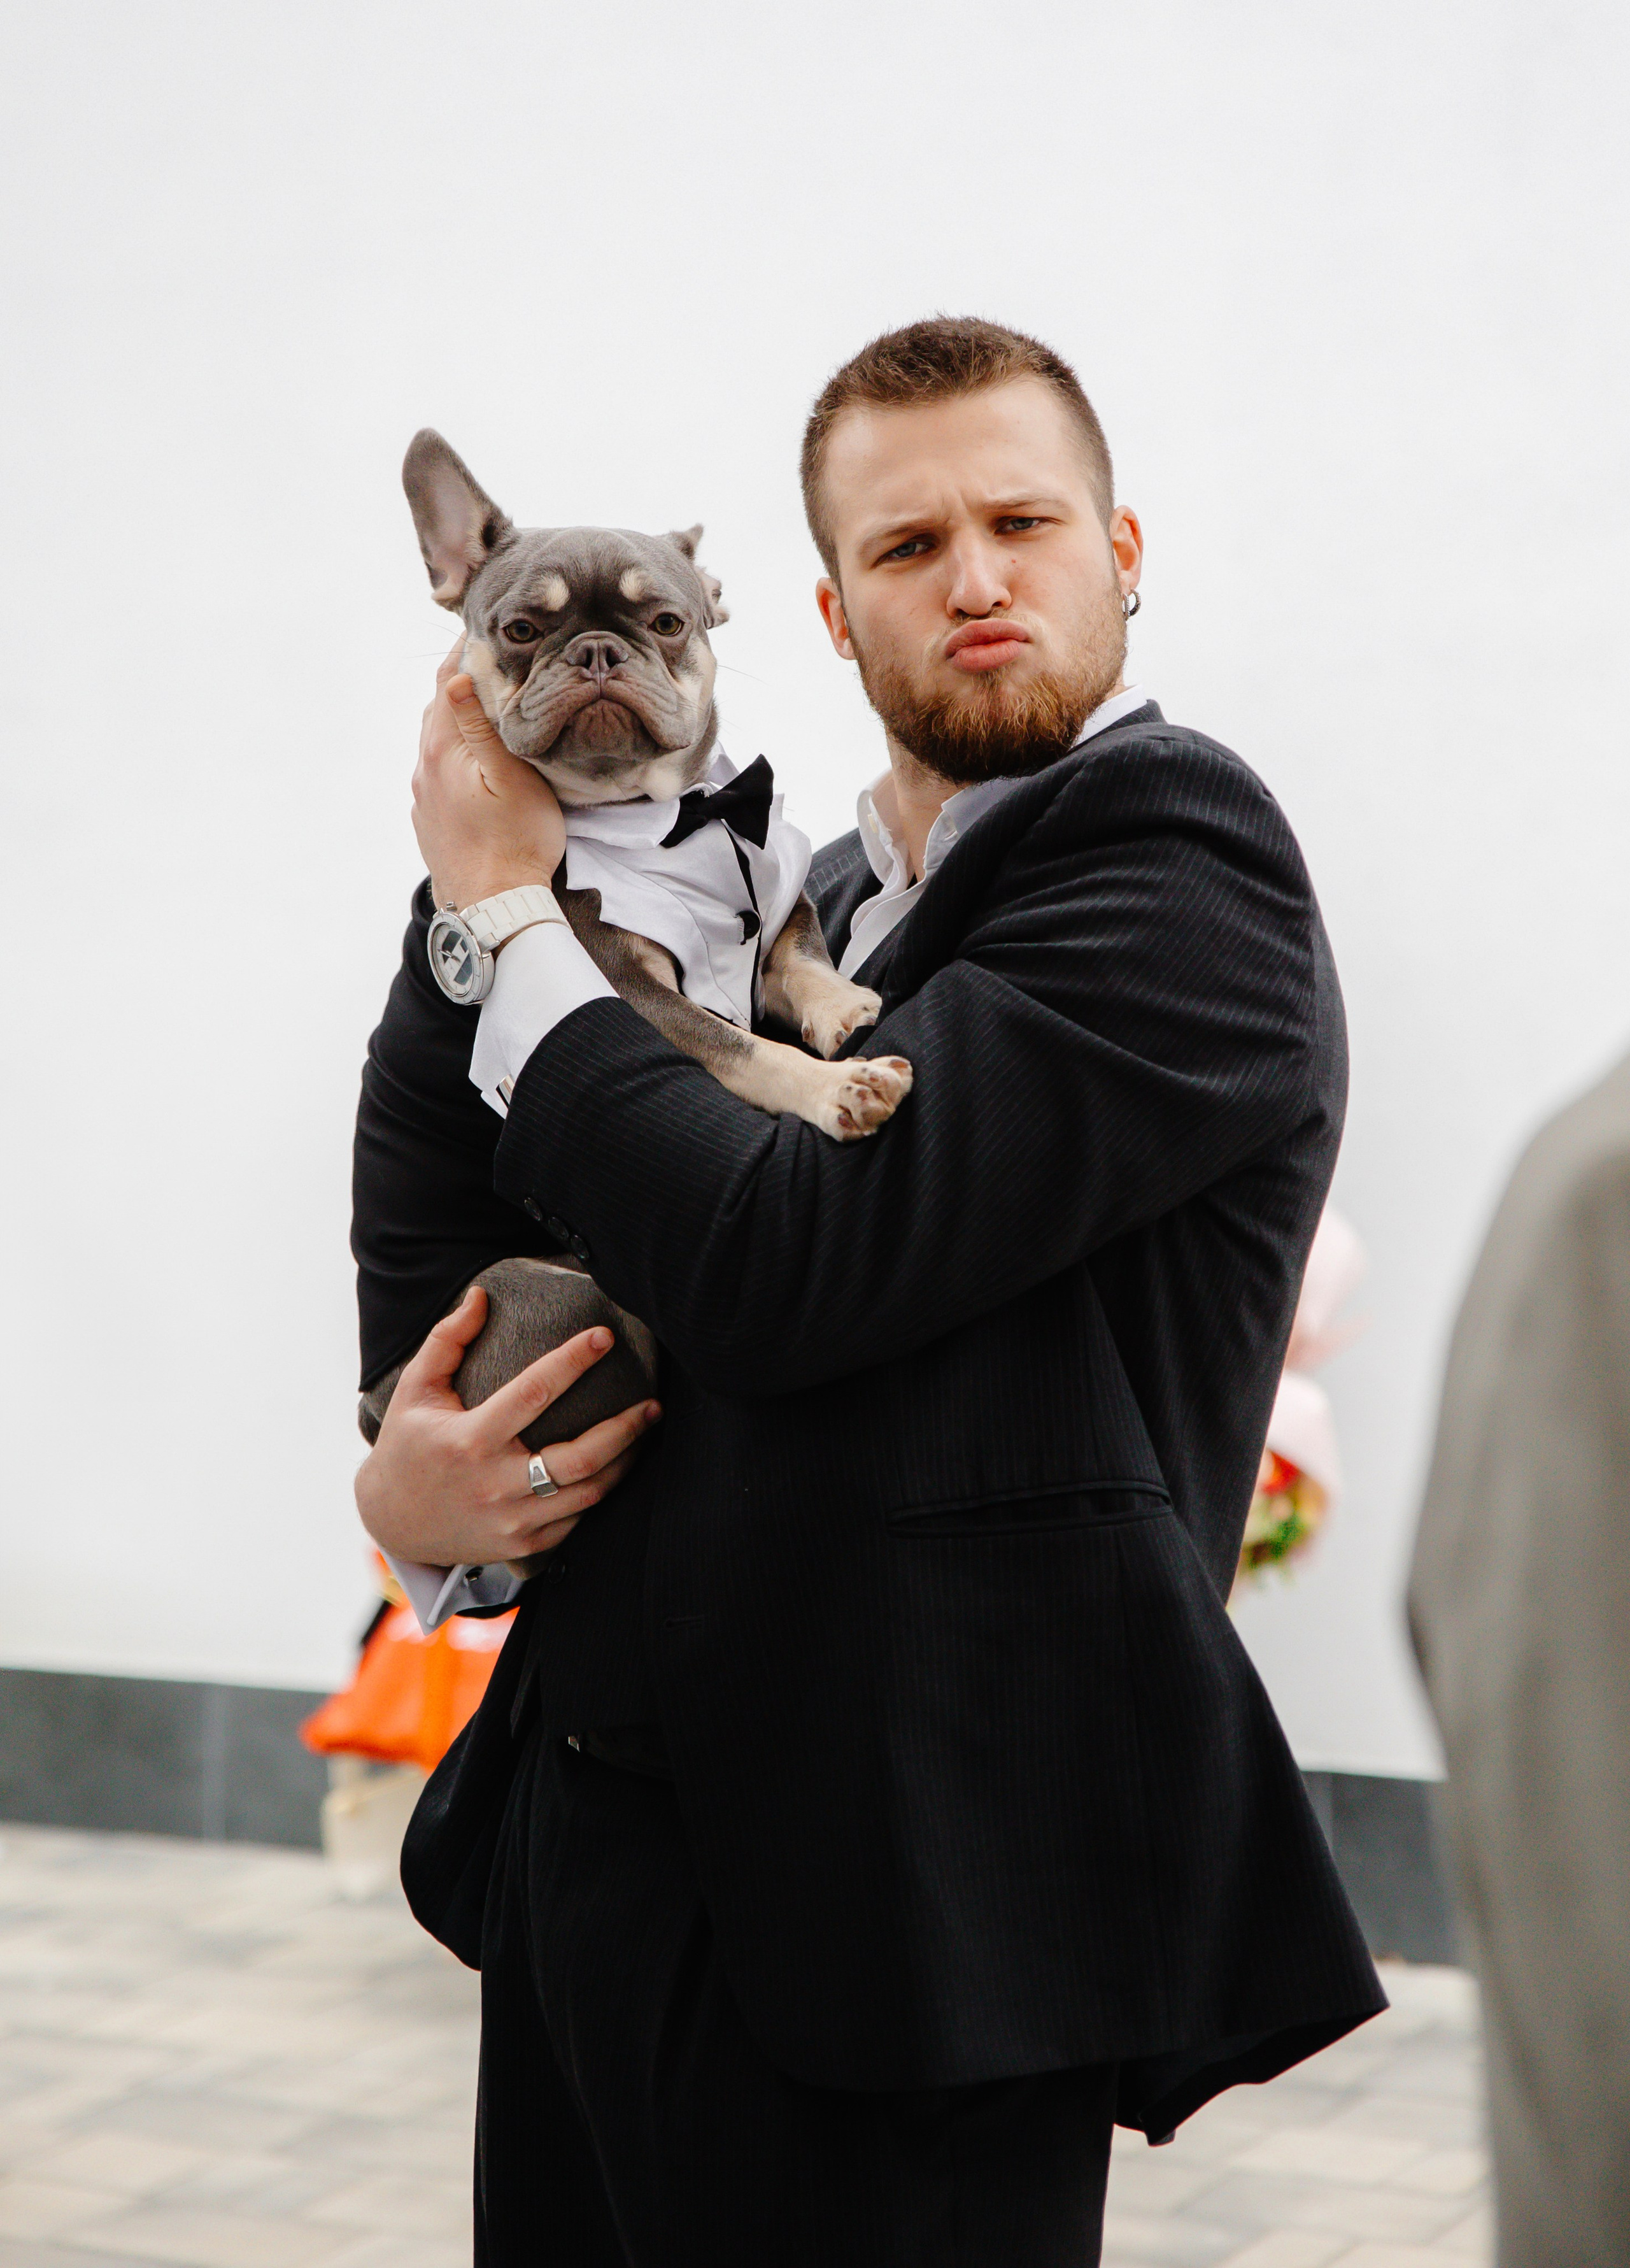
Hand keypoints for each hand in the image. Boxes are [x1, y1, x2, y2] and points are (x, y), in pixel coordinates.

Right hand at [354, 1285, 660, 1568]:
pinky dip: (602, 1491)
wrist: (392, 1522)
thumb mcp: (415, 1389)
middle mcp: (495, 1484)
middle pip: (580, 1457)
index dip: (573, 1361)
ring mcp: (512, 1521)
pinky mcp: (524, 1545)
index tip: (604, 1337)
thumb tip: (480, 1294)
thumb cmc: (408, 1445)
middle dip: (624, 1427)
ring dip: (625, 1459)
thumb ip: (447, 1339)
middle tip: (652, 1402)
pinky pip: (578, 1518)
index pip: (534, 1393)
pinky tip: (617, 1466)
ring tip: (645, 1430)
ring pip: (588, 1492)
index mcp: (470, 1440)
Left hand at [413, 637, 566, 907]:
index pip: (448, 681)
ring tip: (488, 701)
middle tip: (495, 657)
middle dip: (463, 678)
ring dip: (458, 716)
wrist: (493, 908)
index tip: (489, 628)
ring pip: (437, 739)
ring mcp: (423, 795)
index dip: (466, 650)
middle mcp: (424, 768)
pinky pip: (438, 770)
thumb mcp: (511, 779)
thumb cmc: (516, 844)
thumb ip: (481, 728)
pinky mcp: (429, 817)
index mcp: (442, 751)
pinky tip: (475, 756)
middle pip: (439, 706)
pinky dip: (455, 751)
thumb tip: (457, 677)